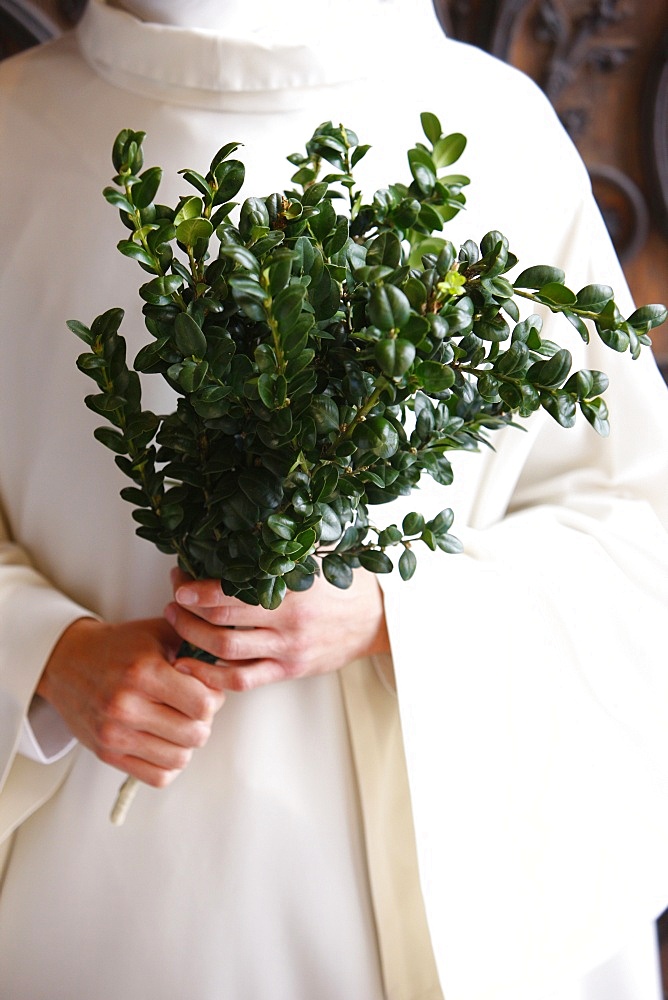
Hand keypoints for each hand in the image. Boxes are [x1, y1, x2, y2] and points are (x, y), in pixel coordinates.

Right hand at [36, 617, 225, 786]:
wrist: (67, 660)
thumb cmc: (121, 645)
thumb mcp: (159, 632)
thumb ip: (197, 644)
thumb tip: (230, 667)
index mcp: (144, 671)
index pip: (203, 704)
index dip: (213, 697)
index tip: (204, 688)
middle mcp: (127, 705)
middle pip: (196, 734)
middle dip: (203, 720)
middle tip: (192, 707)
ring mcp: (114, 734)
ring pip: (180, 759)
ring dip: (186, 743)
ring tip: (178, 722)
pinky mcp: (107, 754)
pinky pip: (157, 777)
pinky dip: (169, 763)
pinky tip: (164, 741)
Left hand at [164, 568, 390, 692]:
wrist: (379, 621)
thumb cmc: (347, 584)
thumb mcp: (320, 555)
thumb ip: (285, 546)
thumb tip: (247, 521)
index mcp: (293, 591)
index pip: (232, 592)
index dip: (198, 589)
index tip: (179, 579)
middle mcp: (287, 624)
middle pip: (221, 622)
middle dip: (188, 610)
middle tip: (173, 598)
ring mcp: (287, 651)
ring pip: (226, 652)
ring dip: (192, 639)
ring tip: (175, 624)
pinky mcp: (288, 671)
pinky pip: (241, 681)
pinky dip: (211, 676)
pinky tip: (190, 666)